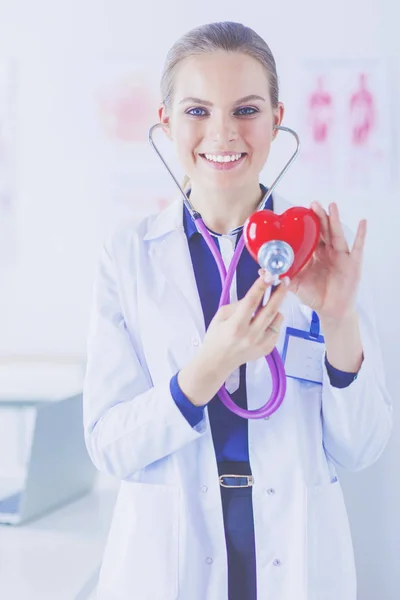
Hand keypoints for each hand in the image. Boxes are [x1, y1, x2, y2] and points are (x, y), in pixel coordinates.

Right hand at [200, 274, 288, 374]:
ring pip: (277, 319)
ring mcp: (261, 343)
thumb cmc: (216, 337)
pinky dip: (273, 321)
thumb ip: (238, 304)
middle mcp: (250, 335)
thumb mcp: (221, 316)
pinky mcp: (267, 349)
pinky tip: (264, 321)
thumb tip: (256, 295)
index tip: (269, 275)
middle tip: (284, 281)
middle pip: (270, 310)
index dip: (261, 286)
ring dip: (276, 308)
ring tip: (270, 303)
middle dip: (279, 293)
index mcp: (236, 325)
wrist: (218, 362)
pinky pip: (276, 329)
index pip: (251, 301)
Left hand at [288, 202, 366, 321]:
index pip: (311, 236)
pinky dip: (361, 234)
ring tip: (332, 206)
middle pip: (324, 231)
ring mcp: (341, 256)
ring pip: (337, 235)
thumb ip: (281, 276)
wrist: (330, 310)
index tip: (300, 212)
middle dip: (319, 217)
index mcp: (314, 255)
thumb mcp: (295, 285)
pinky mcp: (353, 263)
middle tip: (313, 204)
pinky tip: (362, 222)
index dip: (307, 224)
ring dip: (335, 220)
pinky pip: (358, 247)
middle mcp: (328, 252)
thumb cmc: (314, 296)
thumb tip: (263, 270)